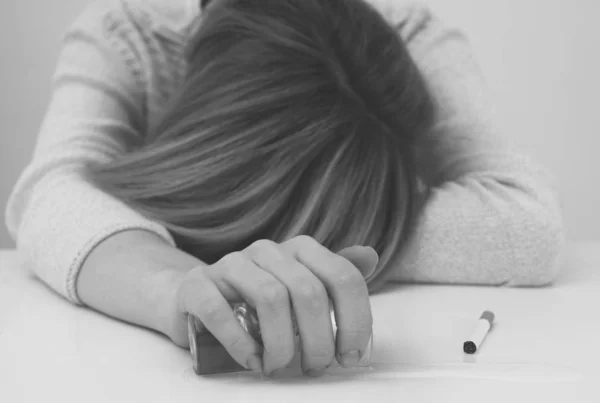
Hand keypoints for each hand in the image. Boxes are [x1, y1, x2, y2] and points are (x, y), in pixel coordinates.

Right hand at [166, 236, 377, 375]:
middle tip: (313, 367)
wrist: (197, 296)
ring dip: (281, 345)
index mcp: (300, 249)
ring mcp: (231, 264)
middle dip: (318, 341)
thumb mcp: (298, 285)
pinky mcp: (197, 284)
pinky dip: (241, 344)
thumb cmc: (256, 298)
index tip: (350, 356)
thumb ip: (333, 277)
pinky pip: (221, 312)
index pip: (343, 278)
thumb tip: (370, 258)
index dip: (355, 321)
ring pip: (271, 299)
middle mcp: (269, 250)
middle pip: (309, 293)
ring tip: (278, 367)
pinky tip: (252, 361)